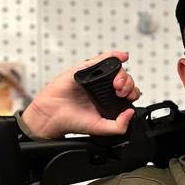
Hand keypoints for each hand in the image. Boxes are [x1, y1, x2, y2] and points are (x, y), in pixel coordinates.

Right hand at [22, 50, 142, 138]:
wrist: (53, 114)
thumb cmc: (72, 120)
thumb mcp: (100, 128)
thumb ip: (118, 126)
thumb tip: (131, 113)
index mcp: (108, 101)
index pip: (127, 93)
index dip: (131, 94)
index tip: (126, 99)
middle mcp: (102, 88)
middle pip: (124, 80)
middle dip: (128, 85)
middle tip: (120, 92)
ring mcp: (94, 78)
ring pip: (115, 70)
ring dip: (122, 74)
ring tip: (117, 84)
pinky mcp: (85, 69)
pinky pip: (101, 59)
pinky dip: (113, 56)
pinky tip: (122, 56)